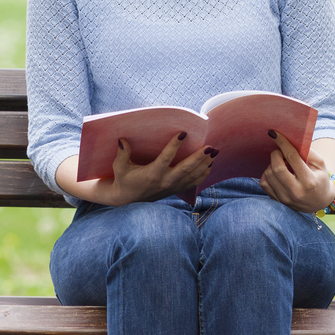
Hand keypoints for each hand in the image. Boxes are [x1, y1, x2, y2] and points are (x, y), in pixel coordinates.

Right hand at [98, 132, 213, 205]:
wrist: (127, 200)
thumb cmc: (123, 180)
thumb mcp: (119, 167)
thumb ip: (122, 153)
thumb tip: (122, 139)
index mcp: (152, 174)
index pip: (166, 158)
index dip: (174, 146)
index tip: (183, 134)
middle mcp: (164, 181)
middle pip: (186, 169)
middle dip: (199, 157)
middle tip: (210, 146)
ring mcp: (172, 187)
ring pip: (193, 176)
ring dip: (205, 164)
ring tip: (214, 152)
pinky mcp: (175, 189)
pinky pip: (193, 183)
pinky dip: (203, 174)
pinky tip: (209, 165)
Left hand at [260, 131, 334, 212]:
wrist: (319, 202)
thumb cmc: (320, 178)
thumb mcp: (320, 164)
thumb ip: (308, 152)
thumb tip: (290, 141)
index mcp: (309, 181)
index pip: (292, 158)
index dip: (283, 144)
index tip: (275, 134)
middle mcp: (296, 191)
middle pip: (277, 168)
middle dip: (275, 154)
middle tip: (279, 151)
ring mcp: (285, 198)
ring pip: (269, 175)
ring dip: (272, 164)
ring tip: (281, 163)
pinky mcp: (277, 200)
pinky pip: (264, 183)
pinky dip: (267, 174)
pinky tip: (275, 172)